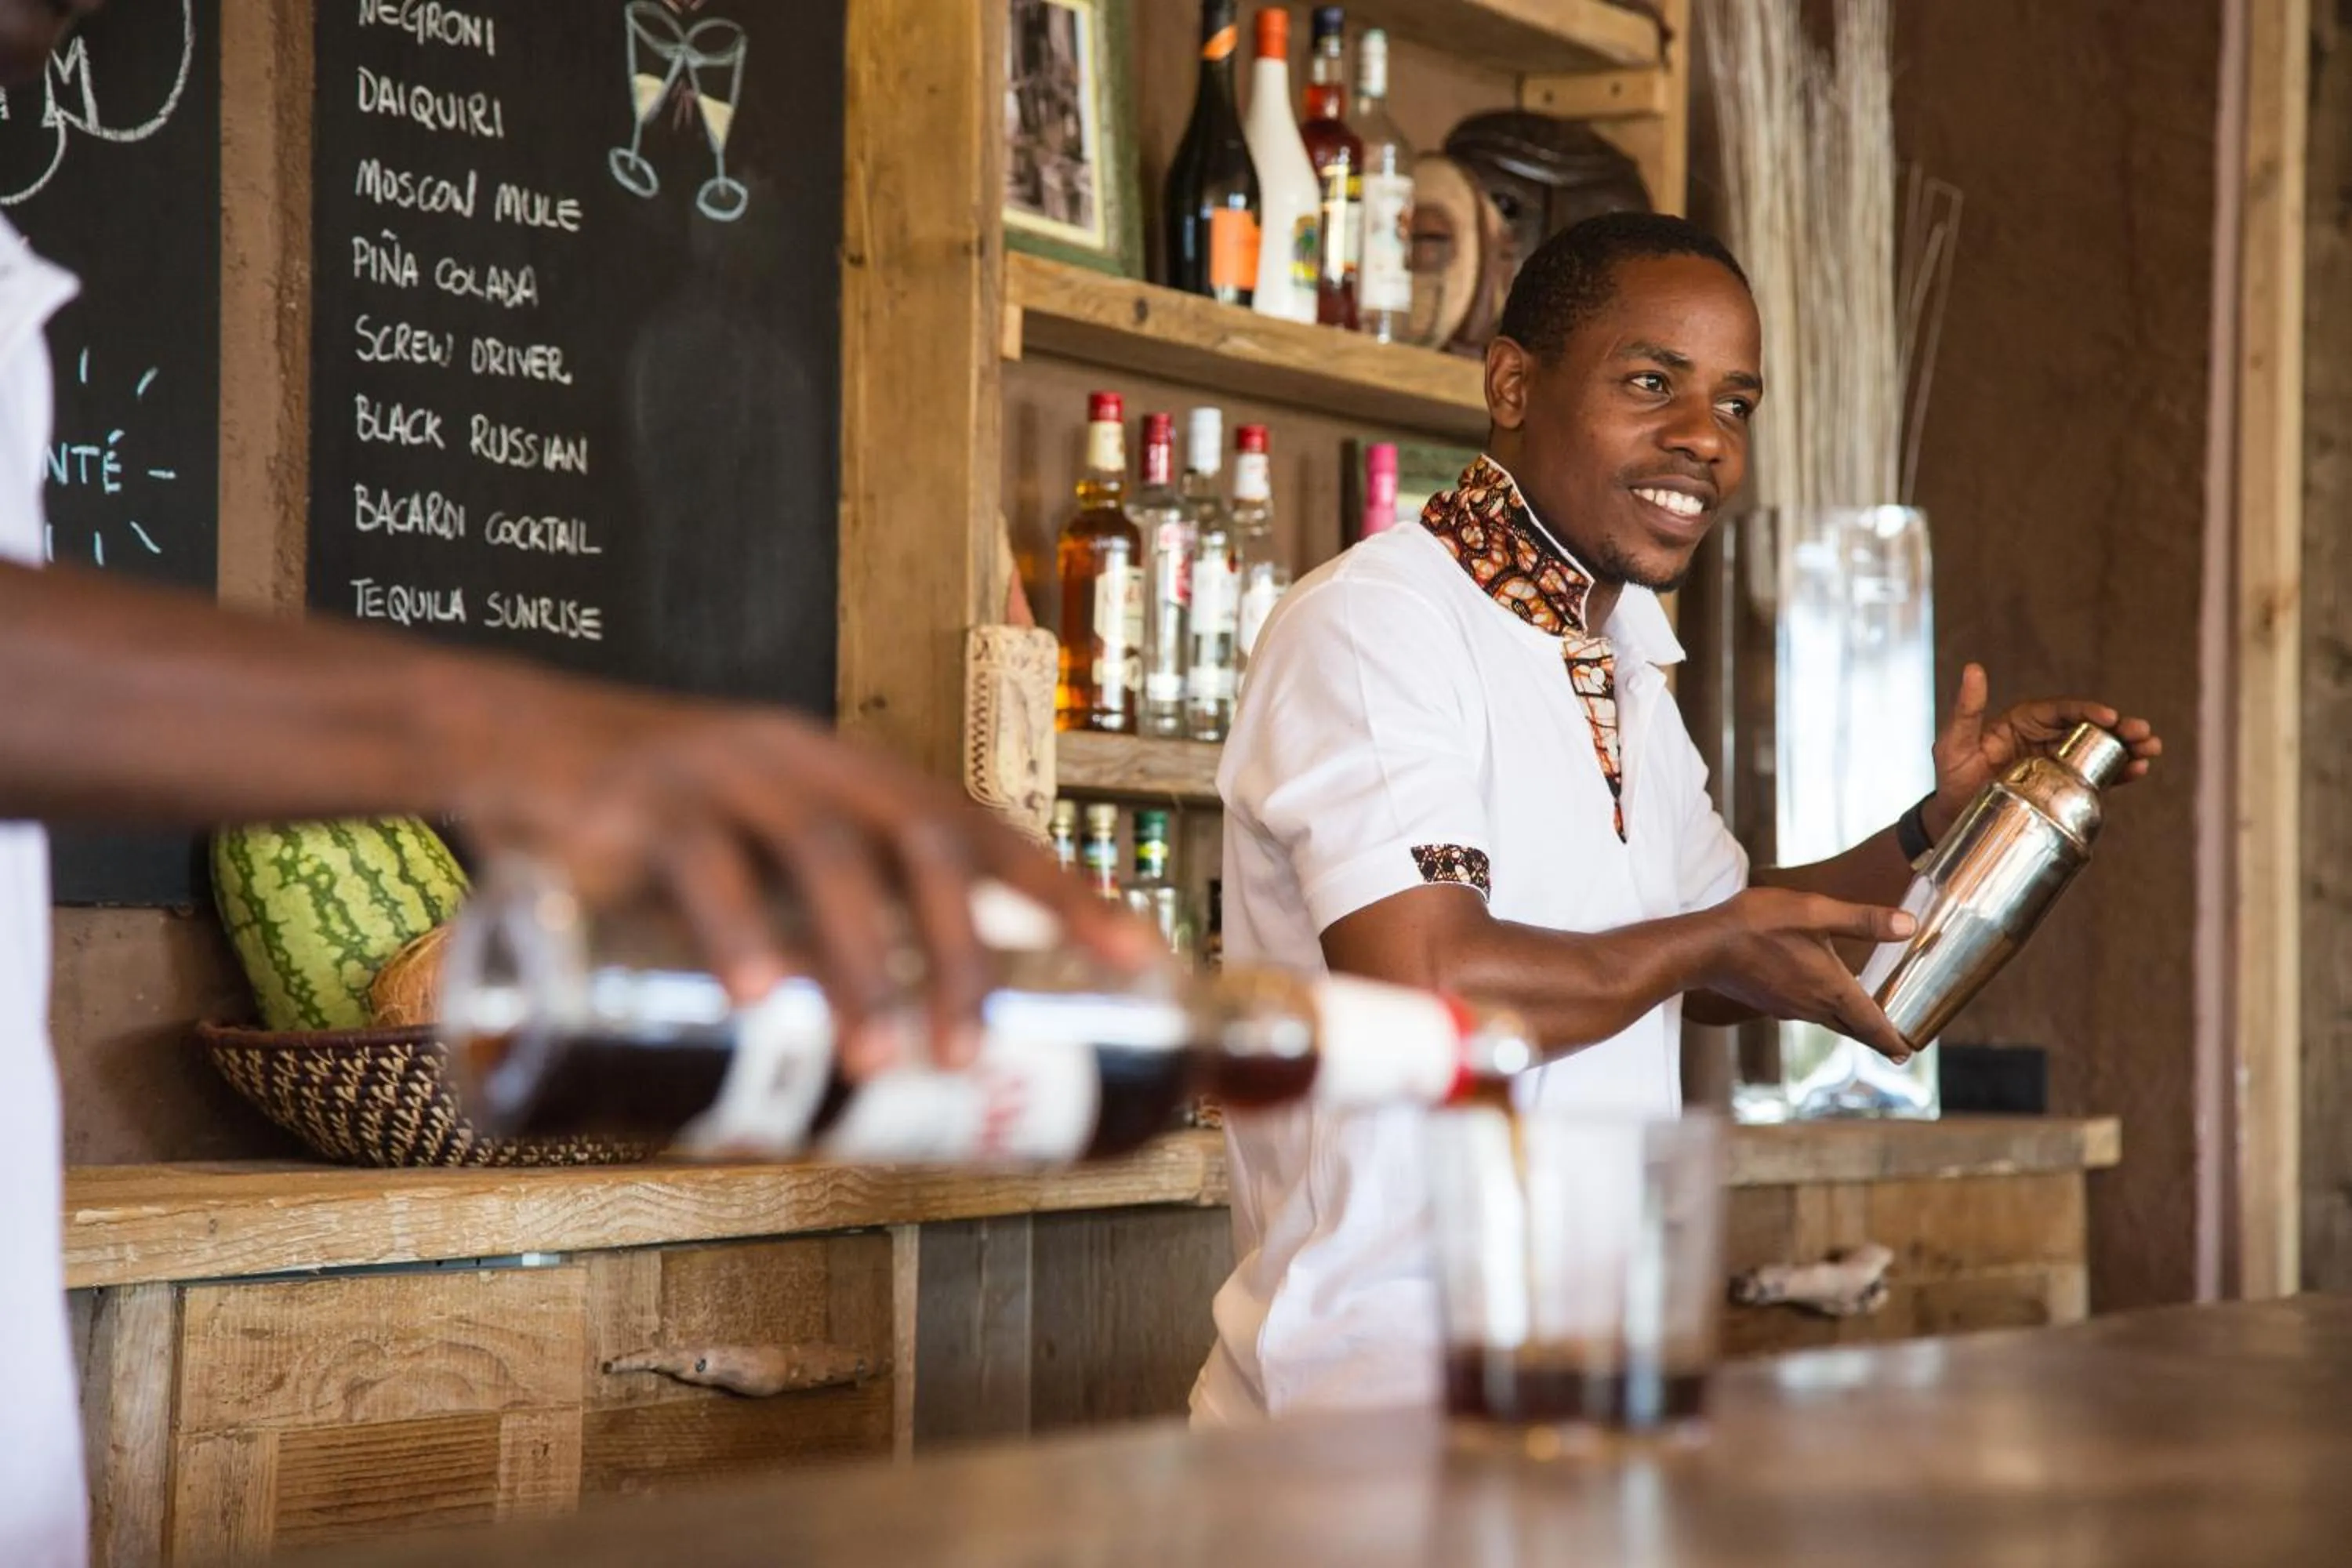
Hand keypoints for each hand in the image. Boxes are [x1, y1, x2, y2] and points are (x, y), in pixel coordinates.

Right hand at [451, 677, 1156, 1078]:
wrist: (510, 742)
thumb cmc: (655, 831)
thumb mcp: (751, 865)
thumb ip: (812, 942)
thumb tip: (886, 1084)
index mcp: (850, 777)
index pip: (978, 826)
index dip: (1061, 890)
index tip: (1134, 958)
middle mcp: (806, 762)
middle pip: (920, 842)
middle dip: (964, 952)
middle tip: (972, 1059)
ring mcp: (726, 773)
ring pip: (823, 858)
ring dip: (864, 967)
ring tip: (884, 1066)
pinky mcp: (641, 804)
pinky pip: (703, 869)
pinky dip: (741, 938)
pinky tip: (765, 1005)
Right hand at [1697, 888, 1919, 1061]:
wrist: (1703, 947)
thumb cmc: (1758, 925)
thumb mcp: (1815, 912)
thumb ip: (1862, 920)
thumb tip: (1909, 926)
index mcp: (1832, 988)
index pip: (1871, 1022)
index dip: (1891, 1038)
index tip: (1906, 1052)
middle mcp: (1813, 1005)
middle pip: (1852, 1028)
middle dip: (1875, 1038)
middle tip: (1894, 1049)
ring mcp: (1789, 1007)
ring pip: (1829, 1021)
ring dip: (1849, 1024)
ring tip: (1862, 1021)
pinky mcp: (1769, 1002)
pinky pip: (1806, 1013)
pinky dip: (1823, 1013)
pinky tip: (1817, 999)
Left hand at [1925, 664, 2162, 838]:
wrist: (1954, 820)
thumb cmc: (1951, 778)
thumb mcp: (1953, 744)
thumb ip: (1966, 710)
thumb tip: (1973, 668)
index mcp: (2023, 721)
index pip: (2061, 711)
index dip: (2087, 711)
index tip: (2109, 717)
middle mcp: (2045, 738)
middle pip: (2089, 728)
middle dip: (2119, 728)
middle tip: (2143, 732)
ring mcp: (2057, 763)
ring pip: (2099, 750)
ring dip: (2127, 748)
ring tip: (2150, 750)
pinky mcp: (2064, 787)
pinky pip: (2096, 777)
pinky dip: (2118, 773)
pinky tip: (2138, 771)